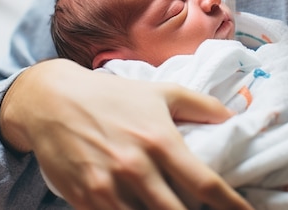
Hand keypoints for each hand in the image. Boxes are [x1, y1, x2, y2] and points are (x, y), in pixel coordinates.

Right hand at [0, 58, 252, 209]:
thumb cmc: (113, 96)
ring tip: (177, 207)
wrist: (53, 101)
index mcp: (160, 139)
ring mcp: (109, 188)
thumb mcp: (159, 91)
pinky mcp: (85, 202)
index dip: (231, 205)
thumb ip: (200, 104)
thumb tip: (234, 118)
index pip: (205, 183)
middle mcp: (137, 167)